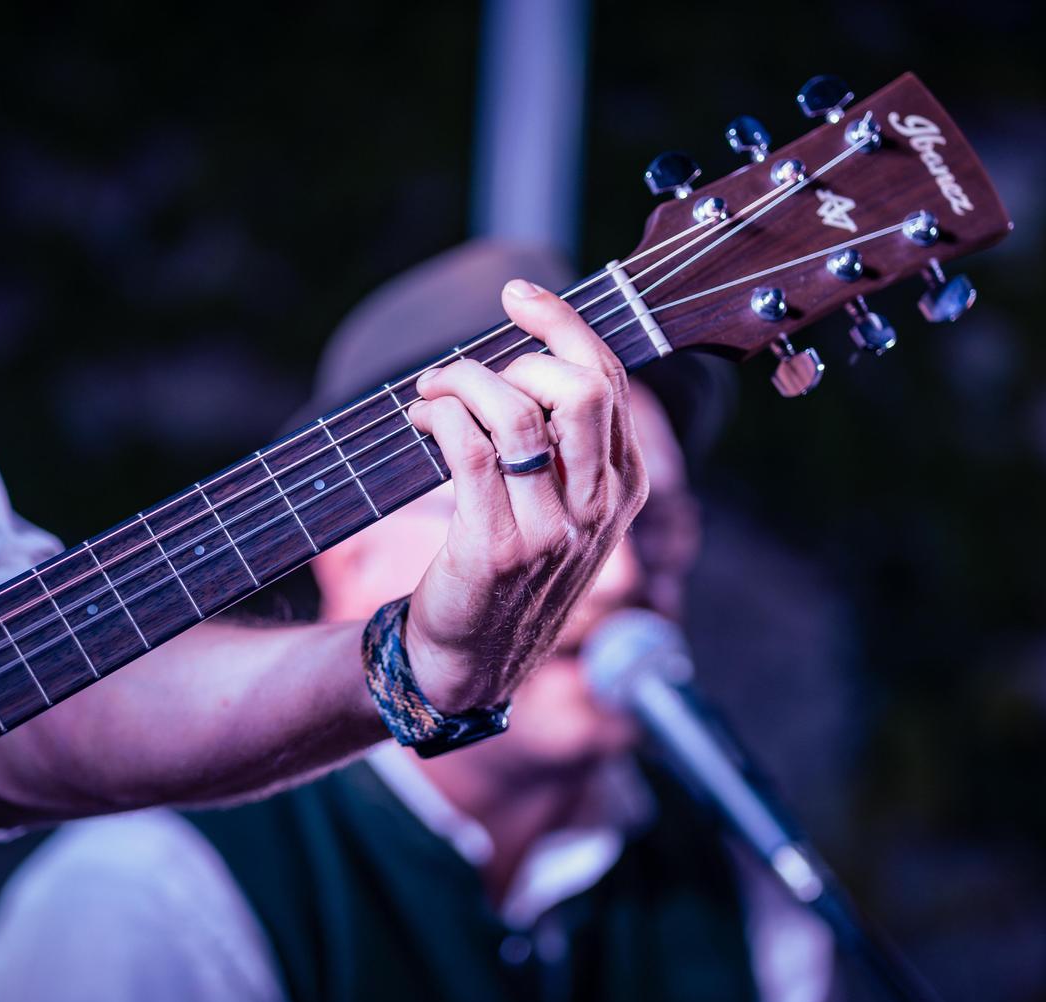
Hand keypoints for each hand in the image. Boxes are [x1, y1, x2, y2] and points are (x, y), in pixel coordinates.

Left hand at [401, 279, 647, 710]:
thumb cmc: (509, 571)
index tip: (518, 294)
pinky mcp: (495, 546)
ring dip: (463, 382)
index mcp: (624, 488)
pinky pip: (471, 450)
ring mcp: (550, 531)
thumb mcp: (562, 510)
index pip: (610, 382)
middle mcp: (598, 508)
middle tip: (470, 370)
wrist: (470, 663)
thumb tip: (529, 353)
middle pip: (581, 388)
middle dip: (520, 351)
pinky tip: (421, 419)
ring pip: (519, 412)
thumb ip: (563, 442)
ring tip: (432, 393)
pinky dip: (441, 416)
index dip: (563, 324)